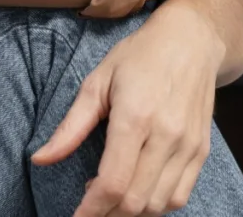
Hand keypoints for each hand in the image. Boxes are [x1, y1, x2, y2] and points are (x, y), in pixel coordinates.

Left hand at [31, 2, 225, 215]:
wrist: (190, 42)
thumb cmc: (139, 57)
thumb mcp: (95, 83)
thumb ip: (70, 127)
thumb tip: (40, 159)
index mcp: (135, 117)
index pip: (113, 182)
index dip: (91, 209)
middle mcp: (166, 136)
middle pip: (135, 200)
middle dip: (107, 214)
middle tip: (87, 207)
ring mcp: (188, 146)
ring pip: (159, 204)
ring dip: (130, 212)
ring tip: (106, 197)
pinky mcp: (201, 152)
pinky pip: (180, 196)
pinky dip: (155, 205)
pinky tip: (134, 192)